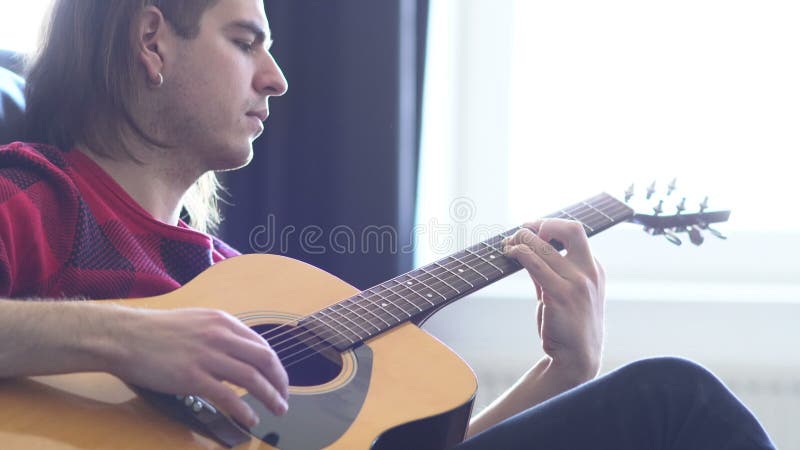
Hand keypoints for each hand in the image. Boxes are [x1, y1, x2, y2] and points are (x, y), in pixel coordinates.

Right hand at [108, 308, 288, 427]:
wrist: (124, 336)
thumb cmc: (155, 332)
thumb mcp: (196, 322)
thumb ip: (219, 335)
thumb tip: (238, 354)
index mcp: (223, 322)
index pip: (262, 345)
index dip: (275, 366)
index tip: (279, 380)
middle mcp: (220, 336)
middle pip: (264, 360)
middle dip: (280, 381)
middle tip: (284, 397)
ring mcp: (207, 356)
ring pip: (252, 378)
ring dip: (270, 396)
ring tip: (278, 409)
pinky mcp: (192, 376)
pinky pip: (228, 396)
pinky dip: (244, 410)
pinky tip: (250, 419)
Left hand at [503, 218, 605, 380]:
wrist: (576, 358)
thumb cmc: (568, 325)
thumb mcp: (564, 292)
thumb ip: (550, 271)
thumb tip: (527, 249)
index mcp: (594, 269)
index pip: (575, 233)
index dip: (551, 225)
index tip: (531, 228)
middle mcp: (589, 273)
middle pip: (570, 230)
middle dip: (543, 224)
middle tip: (522, 231)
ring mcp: (577, 284)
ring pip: (545, 247)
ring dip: (522, 240)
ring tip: (508, 244)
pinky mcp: (560, 296)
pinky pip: (536, 265)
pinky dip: (520, 254)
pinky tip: (510, 255)